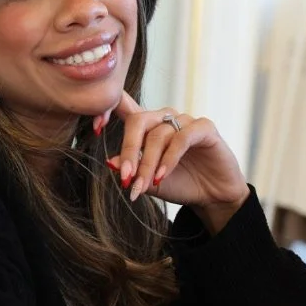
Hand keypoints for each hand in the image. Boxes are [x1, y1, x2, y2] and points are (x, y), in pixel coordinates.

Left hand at [94, 91, 249, 230]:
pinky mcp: (204, 128)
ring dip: (149, 163)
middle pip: (138, 121)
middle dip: (129, 150)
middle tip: (125, 177)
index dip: (107, 110)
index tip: (94, 128)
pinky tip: (162, 176)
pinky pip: (182, 138)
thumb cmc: (178, 184)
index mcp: (148, 126)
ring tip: (145, 185)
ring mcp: (185, 121)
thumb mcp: (148, 180)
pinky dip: (169, 158)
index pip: (124, 107)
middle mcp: (164, 118)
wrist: (211, 197)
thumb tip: (110, 162)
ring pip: (158, 134)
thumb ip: (131, 170)